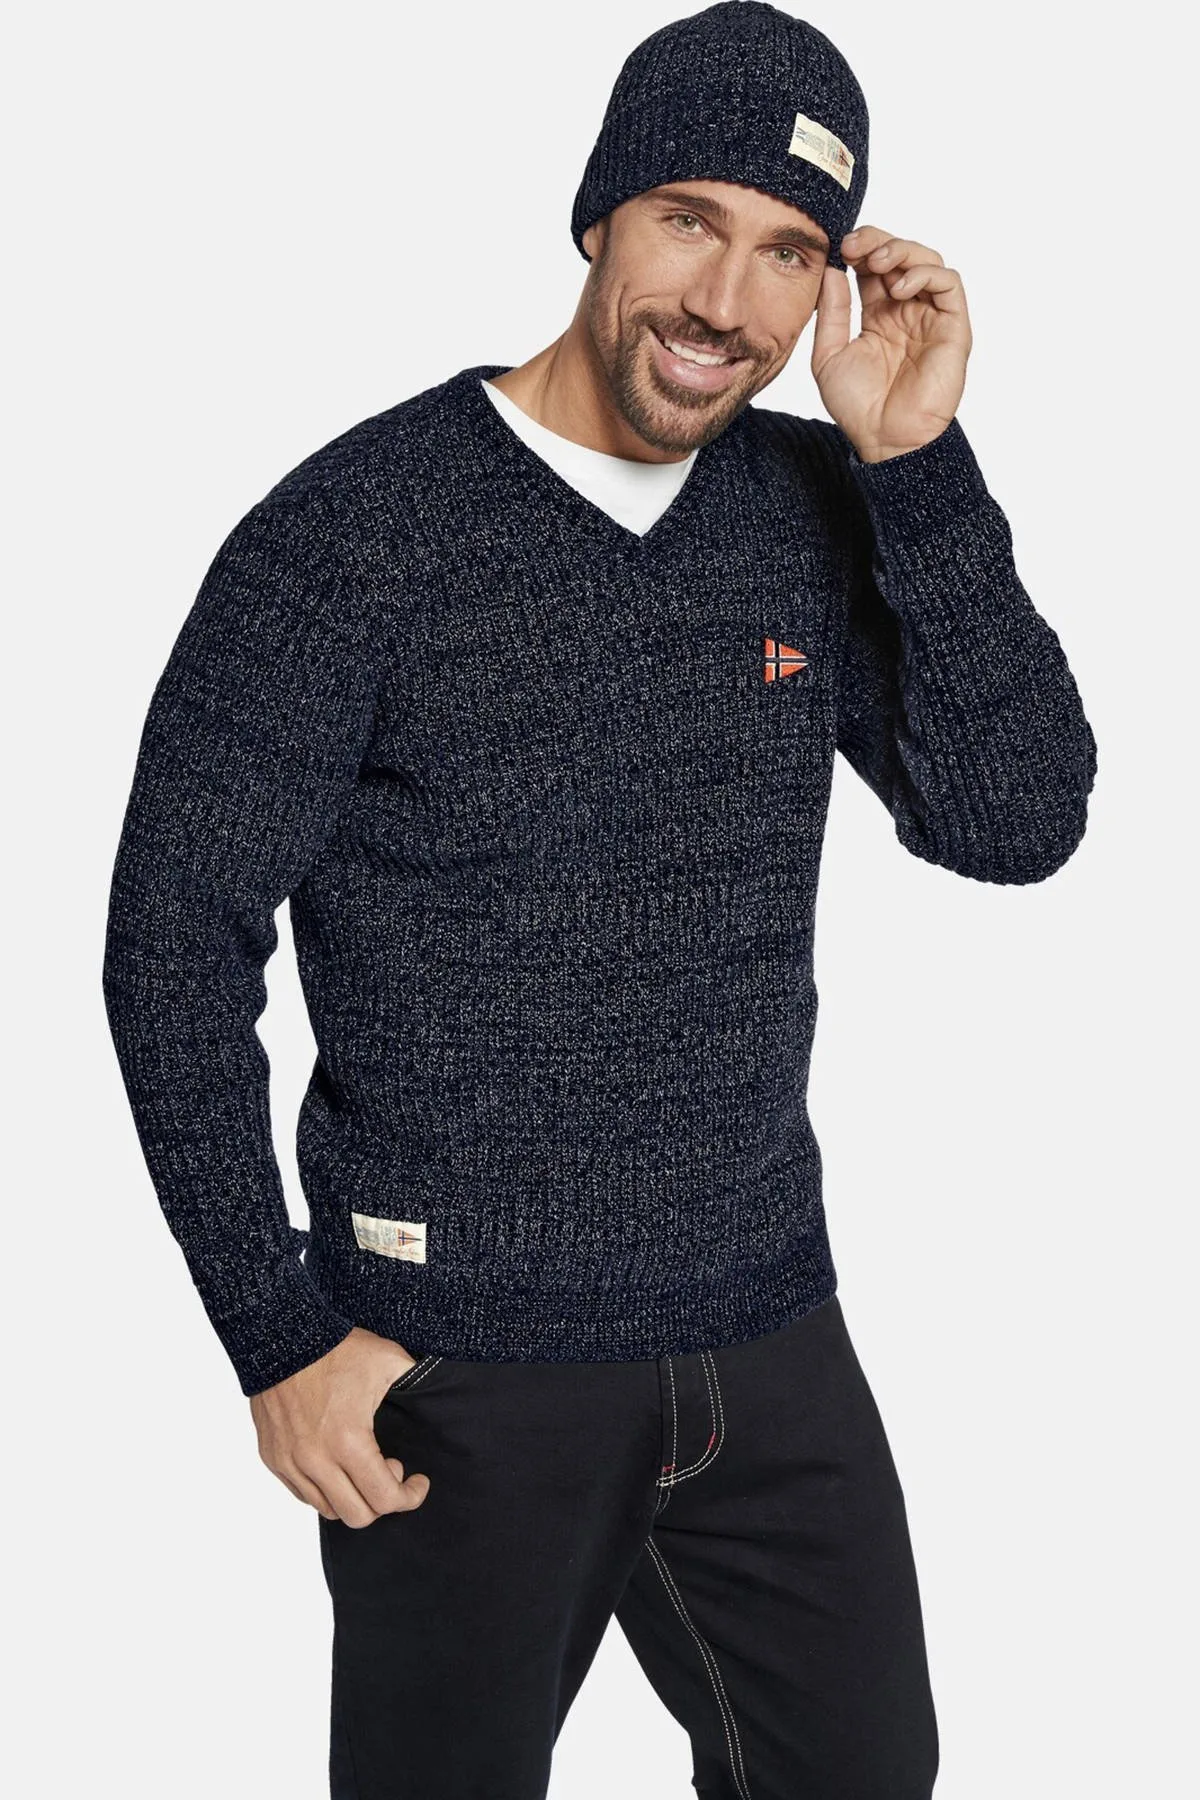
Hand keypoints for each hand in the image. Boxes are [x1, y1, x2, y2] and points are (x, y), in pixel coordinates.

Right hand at [249, 1326, 430, 1525]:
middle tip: (390, 1469)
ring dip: (353, 1496)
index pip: (384, 1499)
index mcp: (348, 1441)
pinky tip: (338, 1463)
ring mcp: (291, 1462)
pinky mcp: (273, 1458)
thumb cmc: (337, 1348)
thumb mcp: (388, 1360)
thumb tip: (444, 1389)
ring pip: (328, 1509)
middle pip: (357, 1515)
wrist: (283, 1336)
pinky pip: (303, 1494)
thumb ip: (418, 1379)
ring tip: (363, 1464)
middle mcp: (316, 1459)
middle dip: (383, 1501)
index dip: (409, 1498)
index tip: (418, 1483)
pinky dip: (325, 1489)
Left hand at [811, 224, 972, 462]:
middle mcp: (907, 311)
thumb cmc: (858, 407)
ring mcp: (931, 317)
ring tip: (878, 262)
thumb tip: (830, 270)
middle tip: (855, 246)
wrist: (885, 440)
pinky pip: (949, 285)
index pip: (873, 266)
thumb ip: (832, 312)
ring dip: (903, 251)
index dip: (860, 249)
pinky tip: (900, 289)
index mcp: (879, 315)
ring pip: (928, 261)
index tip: (840, 248)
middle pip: (901, 255)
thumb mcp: (828, 355)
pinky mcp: (953, 328)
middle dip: (878, 241)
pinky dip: (926, 275)